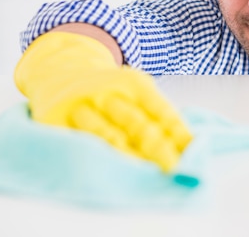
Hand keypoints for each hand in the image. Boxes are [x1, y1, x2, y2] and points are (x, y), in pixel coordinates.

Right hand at [14, 32, 191, 171]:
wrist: (59, 71)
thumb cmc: (110, 92)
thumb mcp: (135, 90)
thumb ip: (158, 117)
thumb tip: (187, 148)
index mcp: (132, 83)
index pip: (160, 108)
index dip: (177, 130)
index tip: (194, 151)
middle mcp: (104, 91)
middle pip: (135, 122)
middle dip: (157, 147)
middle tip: (175, 169)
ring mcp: (78, 106)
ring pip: (105, 135)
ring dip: (127, 156)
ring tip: (145, 176)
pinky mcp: (54, 122)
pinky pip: (77, 144)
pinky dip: (95, 159)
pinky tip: (109, 176)